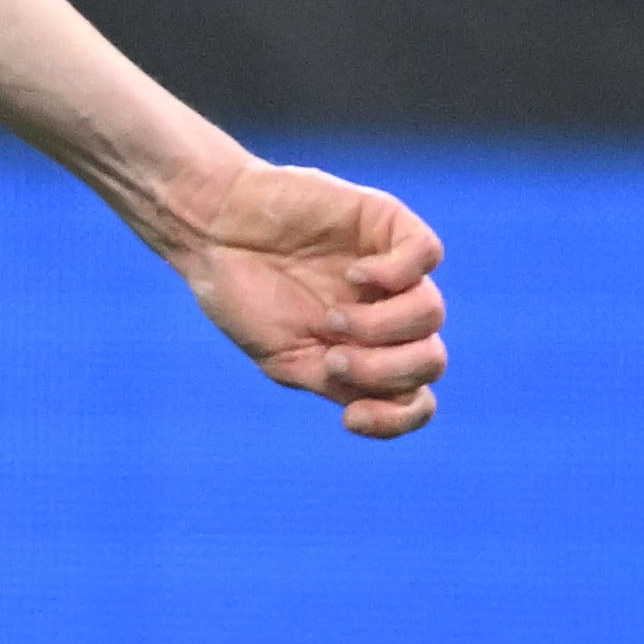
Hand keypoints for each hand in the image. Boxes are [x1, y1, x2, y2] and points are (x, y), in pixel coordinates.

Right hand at [157, 154, 446, 439]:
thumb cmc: (241, 296)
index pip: (414, 398)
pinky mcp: (388, 225)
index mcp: (365, 353)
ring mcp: (392, 271)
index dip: (399, 419)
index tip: (349, 416)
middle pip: (430, 360)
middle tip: (331, 357)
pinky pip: (427, 255)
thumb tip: (393, 400)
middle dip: (384, 371)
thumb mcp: (284, 359)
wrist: (212, 230)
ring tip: (330, 317)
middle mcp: (387, 315)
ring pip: (431, 314)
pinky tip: (355, 274)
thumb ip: (338, 383)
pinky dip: (395, 273)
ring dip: (380, 327)